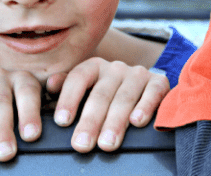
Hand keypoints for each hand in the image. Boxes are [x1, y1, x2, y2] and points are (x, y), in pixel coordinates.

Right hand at [0, 68, 42, 161]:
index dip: (29, 114)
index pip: (28, 93)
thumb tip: (39, 133)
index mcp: (22, 79)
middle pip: (0, 102)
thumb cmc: (9, 107)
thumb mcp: (25, 106)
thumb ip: (36, 114)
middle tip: (4, 152)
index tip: (31, 136)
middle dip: (2, 130)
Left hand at [46, 57, 169, 151]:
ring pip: (125, 98)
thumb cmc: (106, 97)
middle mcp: (115, 68)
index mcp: (94, 67)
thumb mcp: (85, 91)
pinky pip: (153, 93)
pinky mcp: (160, 82)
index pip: (78, 78)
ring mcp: (138, 74)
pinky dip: (146, 107)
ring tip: (106, 144)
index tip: (62, 122)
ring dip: (115, 122)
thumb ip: (67, 88)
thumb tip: (50, 84)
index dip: (69, 99)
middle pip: (101, 94)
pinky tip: (137, 122)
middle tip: (82, 144)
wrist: (143, 91)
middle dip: (90, 121)